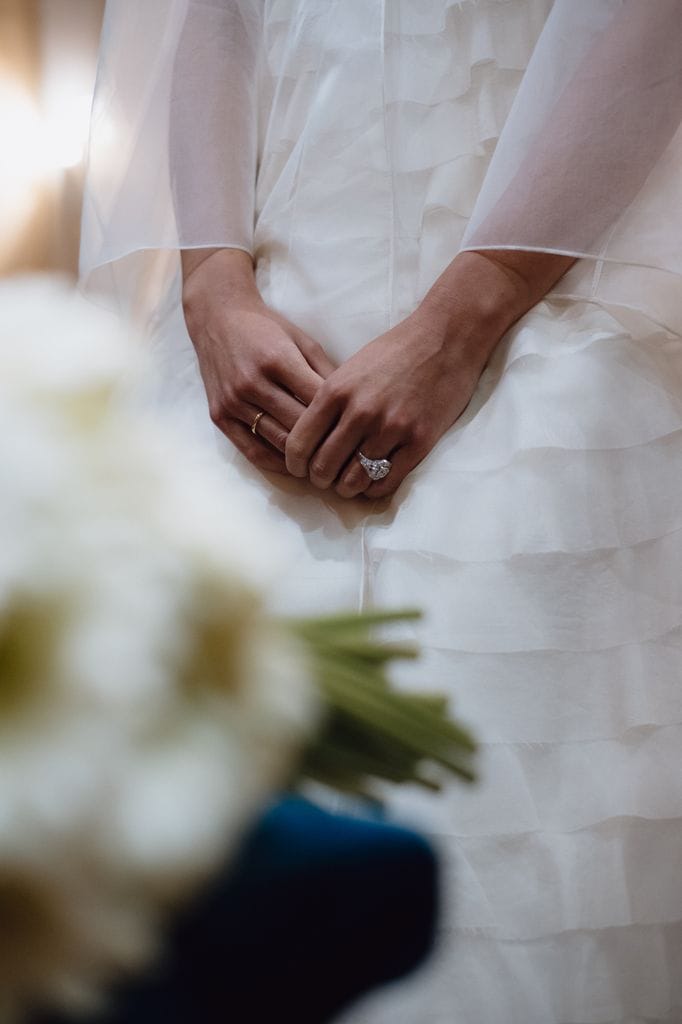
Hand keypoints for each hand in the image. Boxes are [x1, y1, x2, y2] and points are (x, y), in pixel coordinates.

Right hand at [182, 249, 335, 474]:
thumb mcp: (302, 340)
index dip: (340, 419)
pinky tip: (295, 468)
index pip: (317, 401)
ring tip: (326, 466)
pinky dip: (276, 464)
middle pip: (299, 426)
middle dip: (325, 443)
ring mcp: (233, 402)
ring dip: (303, 458)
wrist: (217, 319)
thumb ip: (326, 372)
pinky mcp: (220, 416)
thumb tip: (353, 406)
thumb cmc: (267, 328)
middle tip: (348, 457)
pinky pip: (252, 451)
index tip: (357, 433)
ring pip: (277, 442)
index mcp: (278, 359)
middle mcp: (253, 383)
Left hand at [283, 315, 482, 498]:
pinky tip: (372, 482)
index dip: (294, 463)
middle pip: (323, 467)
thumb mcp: (351, 368)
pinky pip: (386, 482)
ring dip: (346, 488)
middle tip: (324, 478)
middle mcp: (360, 413)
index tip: (299, 468)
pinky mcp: (418, 442)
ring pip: (353, 480)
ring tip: (347, 483)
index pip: (299, 444)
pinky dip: (374, 489)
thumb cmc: (396, 351)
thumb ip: (330, 402)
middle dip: (319, 479)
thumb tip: (311, 439)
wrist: (446, 337)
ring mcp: (391, 429)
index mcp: (336, 391)